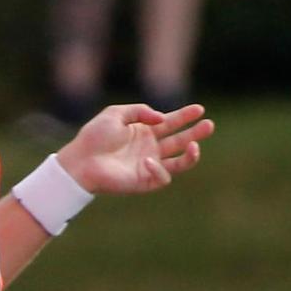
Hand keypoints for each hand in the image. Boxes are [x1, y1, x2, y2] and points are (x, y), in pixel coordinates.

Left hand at [56, 104, 212, 193]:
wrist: (81, 160)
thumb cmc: (95, 136)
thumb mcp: (116, 113)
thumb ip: (140, 111)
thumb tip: (162, 118)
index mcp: (143, 131)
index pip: (170, 122)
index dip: (185, 116)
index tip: (199, 109)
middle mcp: (150, 148)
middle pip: (180, 140)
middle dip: (196, 133)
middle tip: (209, 125)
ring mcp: (149, 165)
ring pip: (179, 162)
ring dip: (191, 155)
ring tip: (195, 145)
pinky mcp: (145, 181)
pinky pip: (162, 177)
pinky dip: (159, 168)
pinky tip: (149, 160)